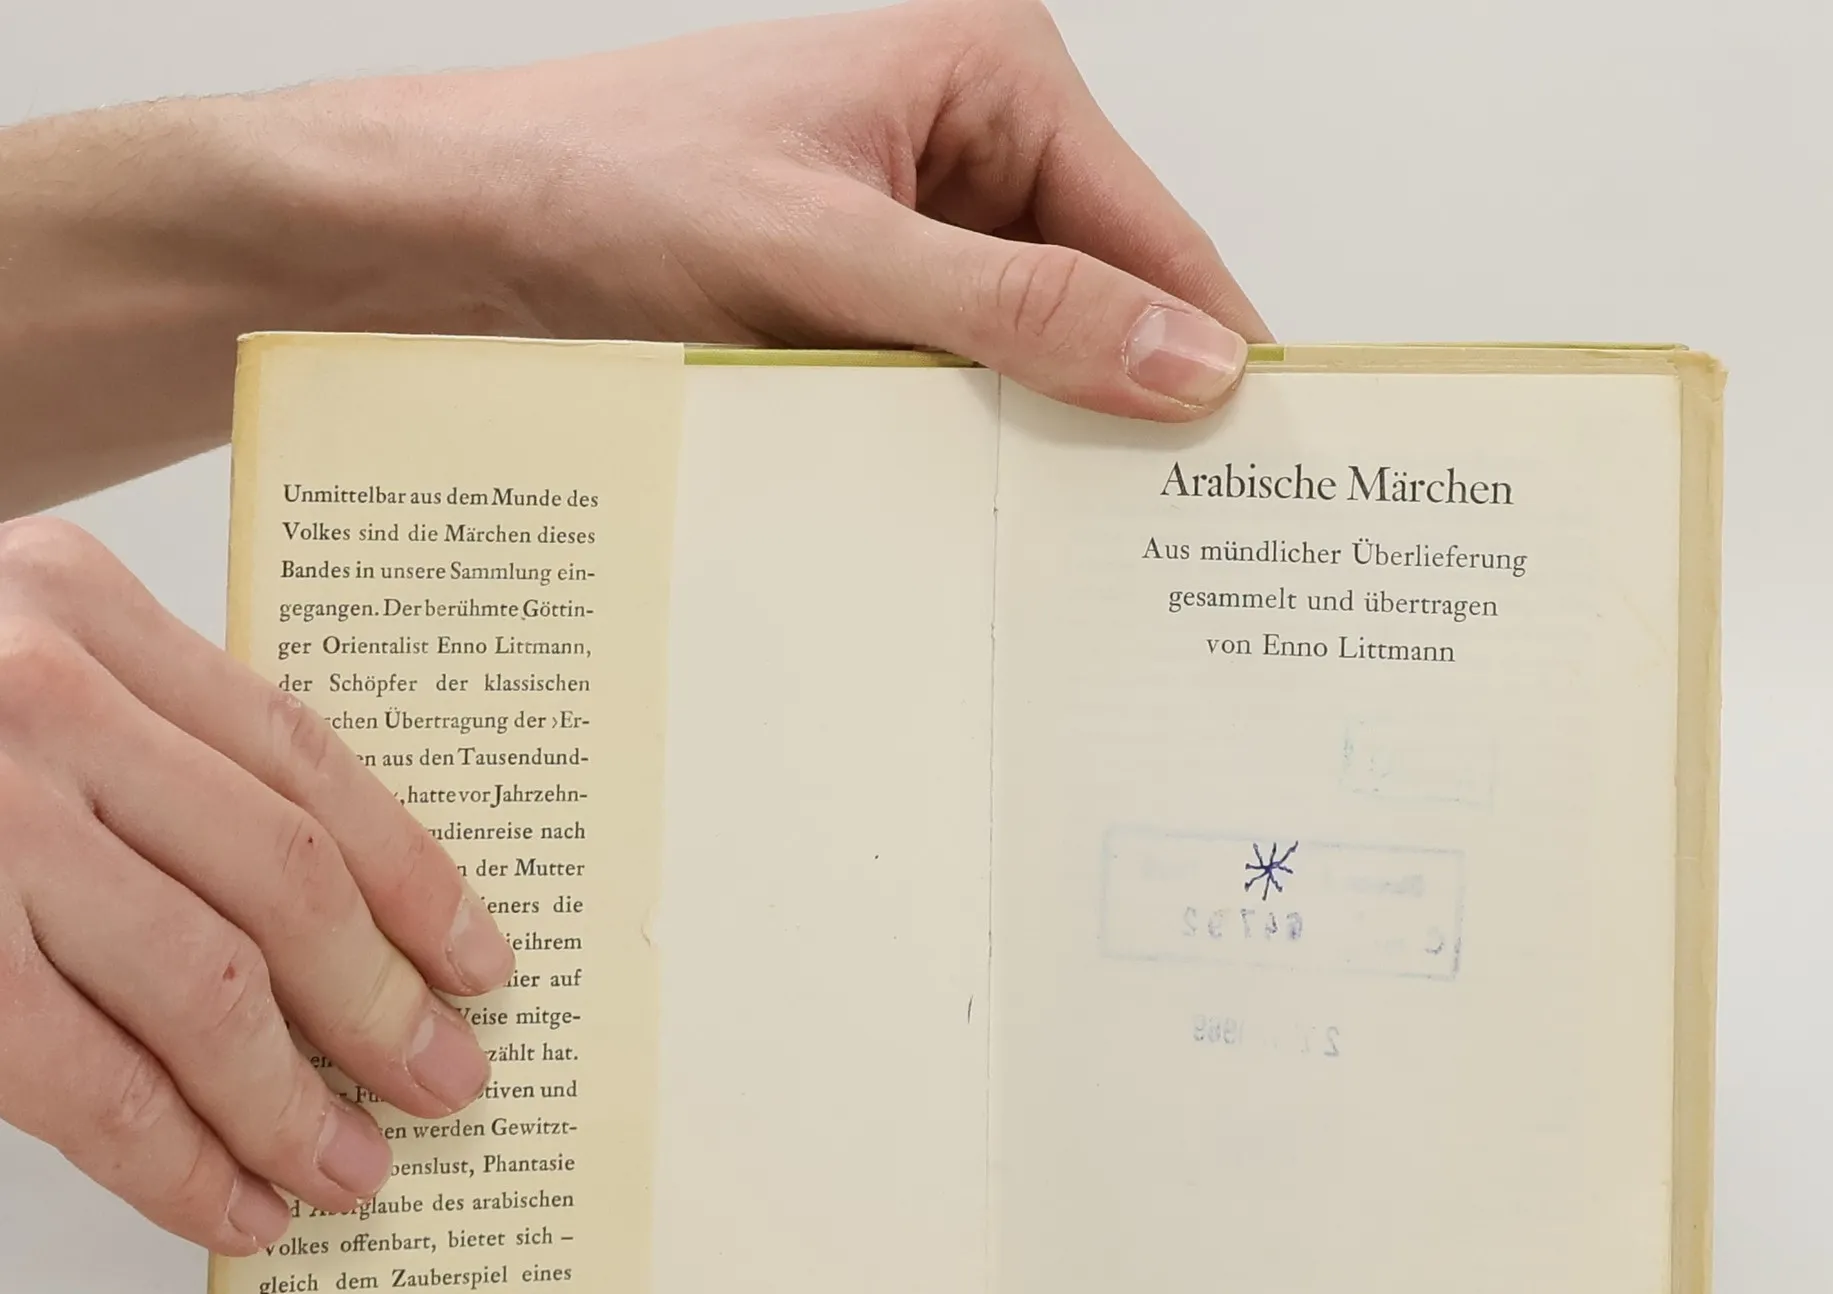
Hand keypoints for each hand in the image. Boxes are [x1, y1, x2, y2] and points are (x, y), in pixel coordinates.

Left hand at [0, 1, 1268, 512]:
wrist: (440, 234)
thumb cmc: (601, 184)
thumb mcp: (829, 253)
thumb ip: (1016, 309)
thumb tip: (1182, 363)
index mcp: (988, 74)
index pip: (1156, 231)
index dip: (1212, 350)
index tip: (1264, 470)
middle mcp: (962, 143)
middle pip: (1103, 297)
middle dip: (1127, 409)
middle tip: (1171, 547)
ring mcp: (908, 228)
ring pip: (1028, 354)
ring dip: (1038, 441)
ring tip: (1076, 552)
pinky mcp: (854, 302)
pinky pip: (951, 384)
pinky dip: (965, 449)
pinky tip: (976, 521)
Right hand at [0, 518, 516, 1252]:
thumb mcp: (2, 654)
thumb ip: (138, 737)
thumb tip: (315, 901)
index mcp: (75, 609)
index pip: (305, 760)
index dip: (414, 876)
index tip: (480, 962)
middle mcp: (32, 697)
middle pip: (278, 876)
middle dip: (379, 1001)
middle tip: (445, 1083)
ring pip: (200, 984)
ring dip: (290, 1100)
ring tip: (352, 1170)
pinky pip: (79, 1076)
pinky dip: (174, 1156)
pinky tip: (232, 1201)